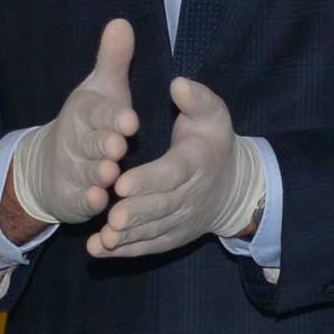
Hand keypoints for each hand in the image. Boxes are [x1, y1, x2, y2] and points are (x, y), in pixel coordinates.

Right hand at [2, 18, 138, 241]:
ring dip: (97, 174)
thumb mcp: (102, 90)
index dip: (112, 117)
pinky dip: (86, 201)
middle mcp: (76, 140)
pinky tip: (98, 203)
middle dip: (102, 145)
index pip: (99, 113)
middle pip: (90, 143)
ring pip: (86, 172)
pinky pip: (78, 199)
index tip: (130, 120)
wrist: (49, 166)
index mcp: (86, 112)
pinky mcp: (70, 196)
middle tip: (117, 147)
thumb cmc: (89, 123)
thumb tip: (122, 22)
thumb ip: (113, 61)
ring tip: (110, 175)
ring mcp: (71, 169)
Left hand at [95, 76, 263, 259]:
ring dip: (128, 236)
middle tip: (111, 216)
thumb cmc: (213, 143)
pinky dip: (125, 250)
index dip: (149, 180)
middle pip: (161, 206)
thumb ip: (196, 98)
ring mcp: (182, 220)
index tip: (122, 182)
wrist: (234, 187)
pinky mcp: (172, 236)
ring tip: (103, 238)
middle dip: (136, 213)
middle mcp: (190, 195)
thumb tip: (177, 83)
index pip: (172, 173)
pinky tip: (99, 249)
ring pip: (153, 229)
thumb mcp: (213, 114)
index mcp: (196, 162)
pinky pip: (149, 245)